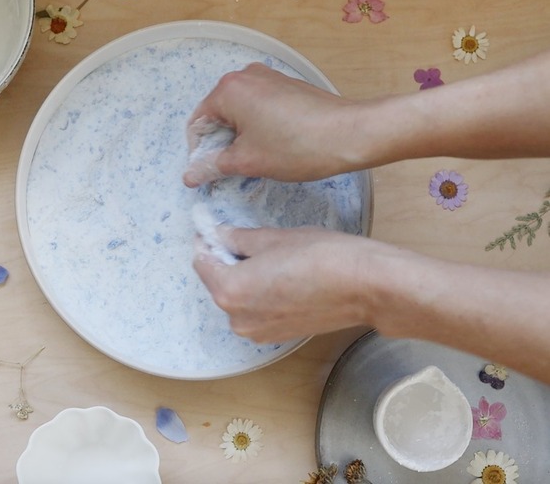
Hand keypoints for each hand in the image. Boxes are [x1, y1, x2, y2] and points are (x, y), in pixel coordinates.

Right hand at [183, 62, 363, 186]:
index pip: (198, 123)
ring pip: (239, 112)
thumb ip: (213, 166)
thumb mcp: (247, 161)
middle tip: (234, 169)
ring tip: (257, 159)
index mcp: (229, 90)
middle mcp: (245, 76)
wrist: (350, 134)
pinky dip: (257, 127)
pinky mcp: (286, 85)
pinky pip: (259, 107)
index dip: (199, 152)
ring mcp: (268, 78)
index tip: (209, 173)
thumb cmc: (298, 146)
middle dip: (221, 144)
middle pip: (217, 115)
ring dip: (240, 137)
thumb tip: (190, 175)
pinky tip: (273, 146)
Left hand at [193, 225, 378, 342]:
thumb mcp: (272, 238)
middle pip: (218, 282)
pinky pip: (255, 311)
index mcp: (229, 291)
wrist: (365, 287)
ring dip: (243, 278)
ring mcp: (257, 332)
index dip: (206, 241)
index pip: (202, 262)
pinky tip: (281, 277)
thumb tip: (219, 235)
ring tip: (270, 258)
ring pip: (237, 298)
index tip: (212, 228)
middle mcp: (237, 318)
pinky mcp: (276, 337)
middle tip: (244, 238)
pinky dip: (259, 294)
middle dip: (226, 260)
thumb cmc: (322, 257)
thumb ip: (237, 238)